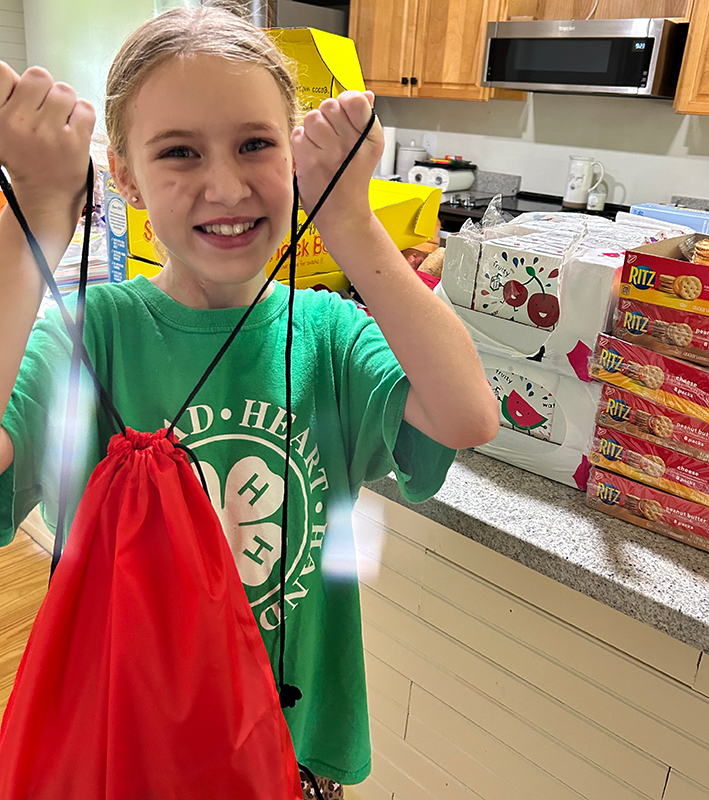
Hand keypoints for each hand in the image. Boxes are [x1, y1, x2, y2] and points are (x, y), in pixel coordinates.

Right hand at [0, 62, 94, 216]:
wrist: (45, 197)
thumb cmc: (27, 160)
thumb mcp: (4, 130)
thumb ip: (10, 99)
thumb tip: (19, 76)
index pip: (3, 72)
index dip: (18, 83)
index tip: (25, 100)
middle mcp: (19, 122)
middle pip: (39, 75)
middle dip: (46, 92)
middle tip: (47, 114)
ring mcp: (48, 132)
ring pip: (64, 90)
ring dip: (67, 105)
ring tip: (61, 124)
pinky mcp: (74, 141)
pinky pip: (85, 108)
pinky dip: (83, 117)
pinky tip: (74, 131)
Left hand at [291, 90, 382, 228]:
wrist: (344, 214)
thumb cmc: (352, 181)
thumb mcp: (367, 149)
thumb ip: (365, 118)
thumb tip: (366, 95)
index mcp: (371, 137)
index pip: (355, 99)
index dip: (344, 102)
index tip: (342, 116)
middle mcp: (353, 143)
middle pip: (329, 105)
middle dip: (326, 117)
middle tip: (329, 138)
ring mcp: (332, 153)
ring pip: (312, 118)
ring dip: (312, 131)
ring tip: (320, 147)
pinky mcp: (311, 161)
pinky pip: (299, 134)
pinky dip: (301, 144)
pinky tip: (311, 156)